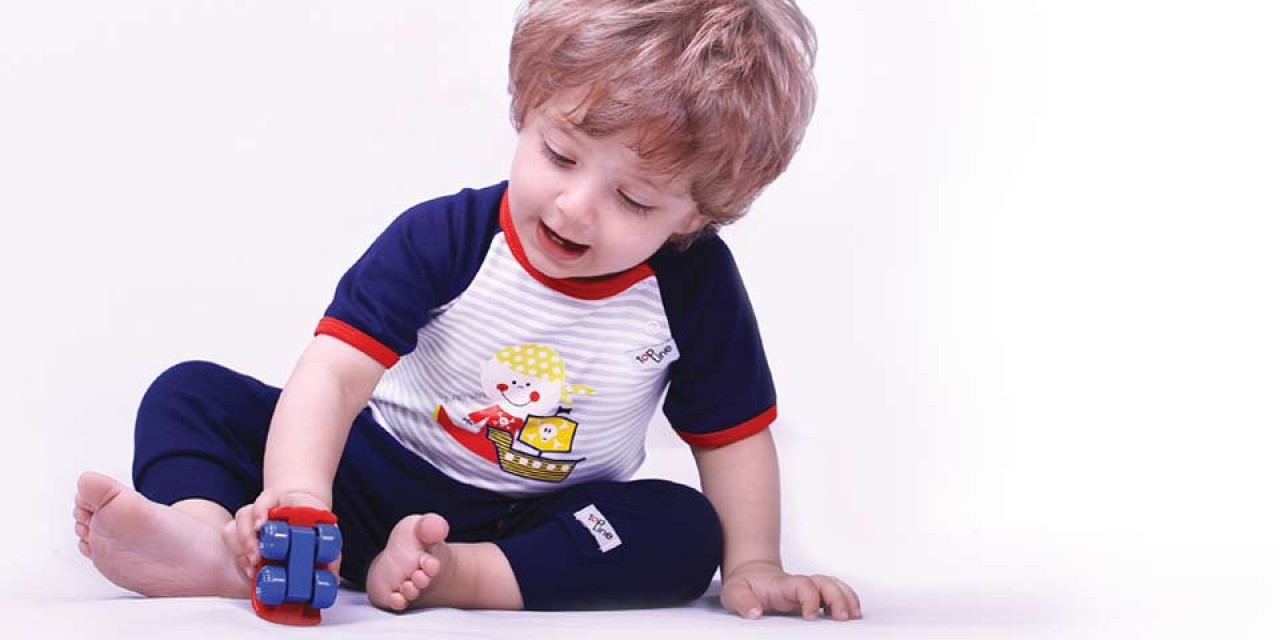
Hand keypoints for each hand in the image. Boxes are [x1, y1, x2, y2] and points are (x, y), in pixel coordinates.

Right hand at [223, 488, 329, 580]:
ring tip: (252, 567)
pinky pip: (230, 540)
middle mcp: (263, 510)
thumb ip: (330, 552)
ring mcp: (250, 522)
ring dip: (241, 549)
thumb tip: (332, 576)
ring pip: (233, 528)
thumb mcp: (326, 532)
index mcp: (283, 502)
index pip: (267, 498)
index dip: (261, 510)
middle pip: (245, 515)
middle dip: (248, 539)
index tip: (261, 525)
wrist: (304, 515)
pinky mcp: (243, 537)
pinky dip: (237, 555)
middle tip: (256, 557)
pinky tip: (248, 569)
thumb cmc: (313, 523)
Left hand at [721, 561, 860, 620]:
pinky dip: (847, 599)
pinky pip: (836, 592)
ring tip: (855, 615)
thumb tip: (755, 613)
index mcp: (782, 584)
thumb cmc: (744, 585)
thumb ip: (742, 601)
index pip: (803, 585)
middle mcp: (799, 584)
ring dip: (847, 598)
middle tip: (843, 618)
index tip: (811, 616)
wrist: (751, 575)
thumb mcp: (734, 592)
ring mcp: (809, 588)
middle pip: (825, 583)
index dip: (810, 599)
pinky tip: (854, 612)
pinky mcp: (814, 595)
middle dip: (837, 598)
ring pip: (834, 586)